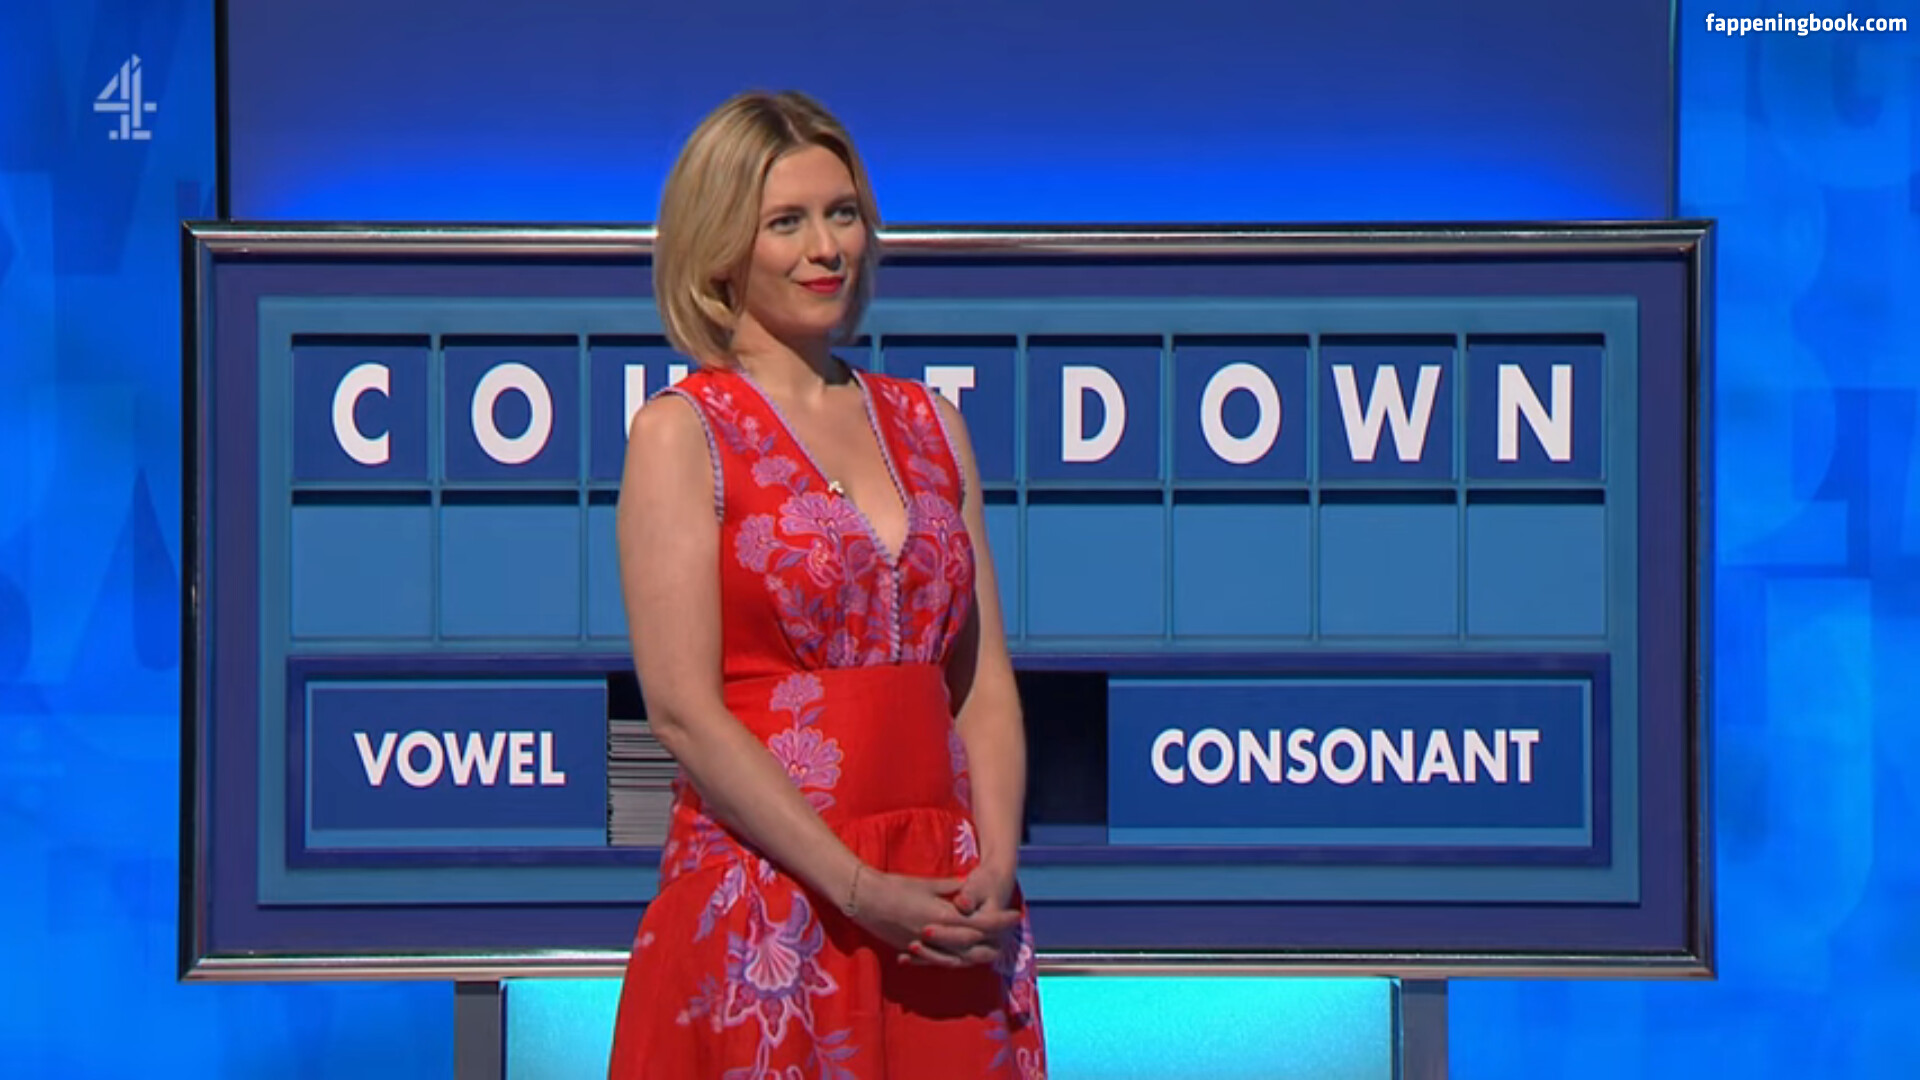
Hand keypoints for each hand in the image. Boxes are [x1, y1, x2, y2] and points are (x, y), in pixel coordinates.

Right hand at [850, 868, 1018, 967]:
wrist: (864, 900)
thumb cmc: (895, 887)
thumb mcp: (927, 884)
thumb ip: (951, 888)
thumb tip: (967, 886)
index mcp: (943, 914)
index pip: (980, 921)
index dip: (1000, 920)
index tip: (1015, 916)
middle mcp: (937, 934)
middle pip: (973, 943)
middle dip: (993, 941)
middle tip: (1008, 938)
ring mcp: (924, 945)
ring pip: (957, 957)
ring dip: (975, 955)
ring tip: (990, 951)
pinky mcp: (912, 950)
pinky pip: (937, 960)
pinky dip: (950, 960)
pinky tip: (959, 960)